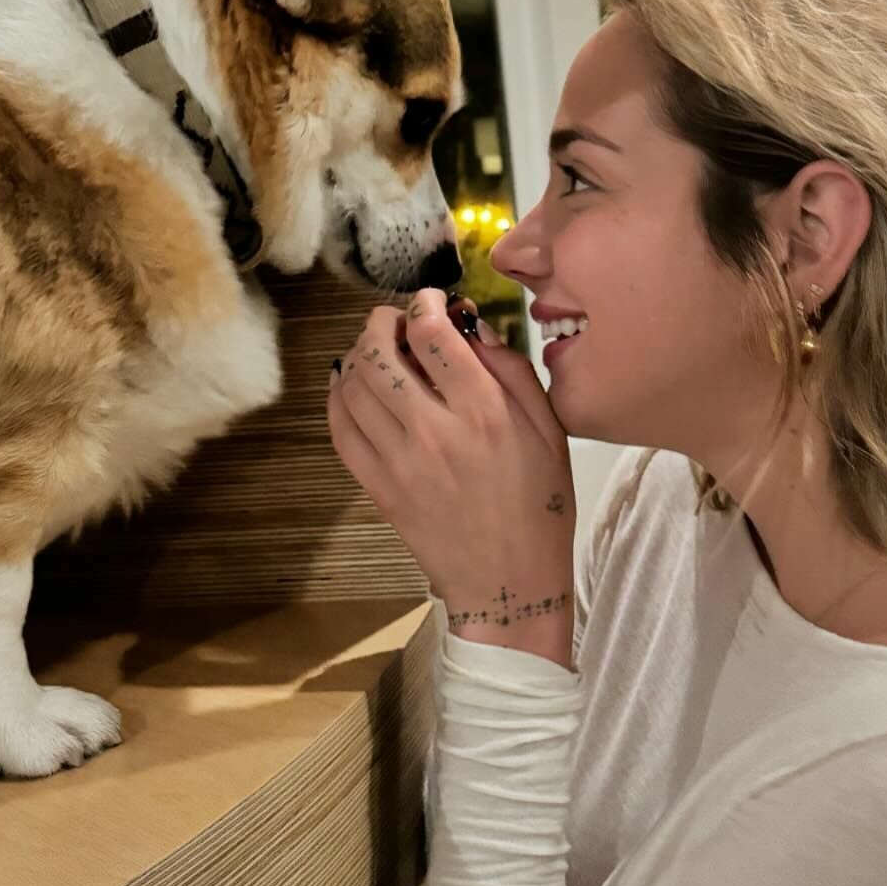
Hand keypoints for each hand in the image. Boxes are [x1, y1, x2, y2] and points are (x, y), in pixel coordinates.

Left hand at [327, 288, 576, 668]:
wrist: (509, 583)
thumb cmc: (540, 503)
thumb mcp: (549, 429)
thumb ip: (512, 371)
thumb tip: (471, 326)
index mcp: (483, 410)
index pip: (431, 334)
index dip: (424, 304)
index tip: (430, 301)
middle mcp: (434, 429)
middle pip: (379, 352)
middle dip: (380, 322)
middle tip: (393, 320)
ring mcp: (398, 460)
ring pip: (353, 385)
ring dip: (356, 355)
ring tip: (375, 351)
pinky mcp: (377, 487)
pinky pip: (340, 429)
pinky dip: (337, 397)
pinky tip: (350, 385)